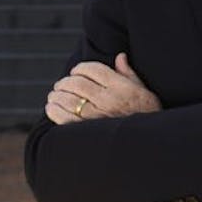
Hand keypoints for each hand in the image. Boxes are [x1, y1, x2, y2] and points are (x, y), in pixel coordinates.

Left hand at [45, 52, 161, 124]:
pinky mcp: (86, 132)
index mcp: (120, 87)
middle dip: (66, 81)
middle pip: (77, 83)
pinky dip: (54, 110)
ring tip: (55, 94)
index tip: (75, 72)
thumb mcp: (143, 91)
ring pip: (68, 98)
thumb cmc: (147, 116)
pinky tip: (52, 107)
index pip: (93, 69)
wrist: (149, 144)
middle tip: (61, 84)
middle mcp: (108, 100)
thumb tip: (120, 57)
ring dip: (57, 94)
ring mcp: (96, 116)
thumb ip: (128, 73)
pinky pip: (64, 117)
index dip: (80, 68)